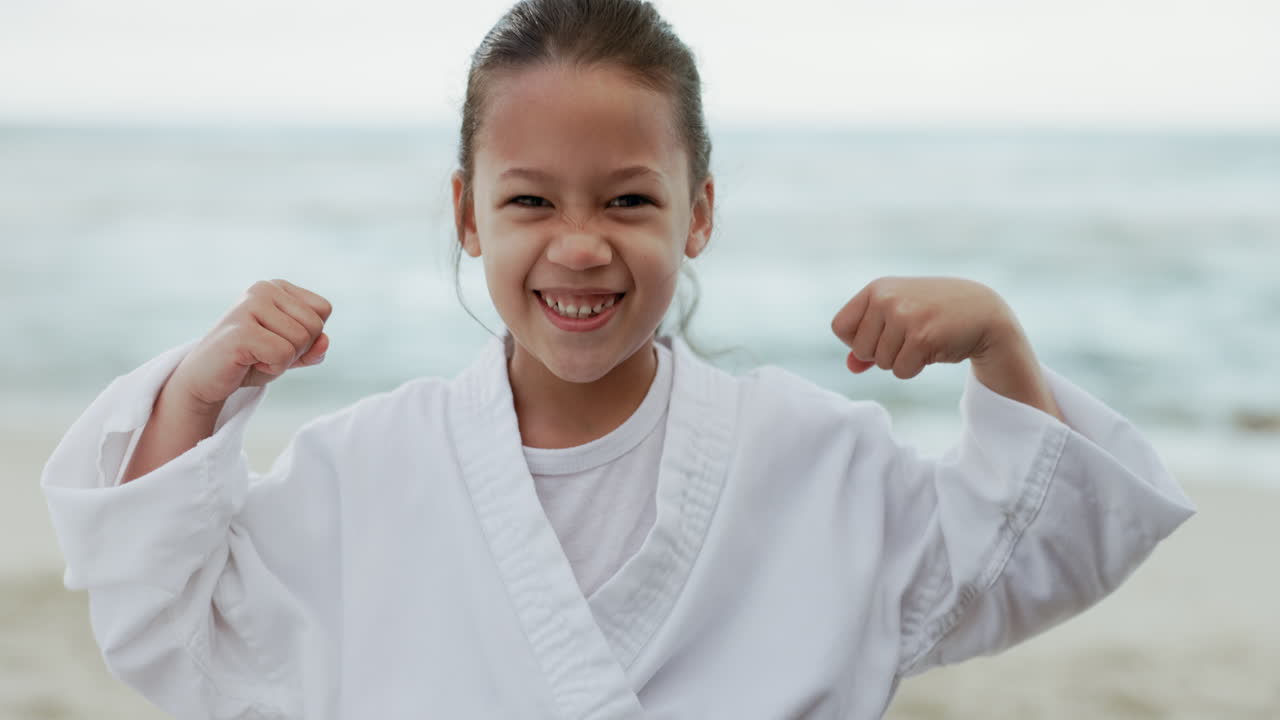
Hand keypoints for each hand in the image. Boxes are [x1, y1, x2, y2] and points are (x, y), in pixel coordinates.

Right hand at [166, 279, 332, 412]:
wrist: (205, 379)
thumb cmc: (250, 361)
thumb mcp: (290, 354)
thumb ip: (313, 348)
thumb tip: (325, 342)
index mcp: (276, 286)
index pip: (323, 310)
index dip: (309, 335)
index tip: (277, 340)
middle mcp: (263, 288)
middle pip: (315, 326)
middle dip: (297, 350)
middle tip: (265, 352)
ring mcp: (250, 306)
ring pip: (301, 341)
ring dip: (283, 360)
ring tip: (255, 356)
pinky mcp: (241, 330)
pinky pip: (283, 354)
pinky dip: (272, 368)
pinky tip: (248, 362)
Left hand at [832, 276, 1063, 419]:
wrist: (983, 311)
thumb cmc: (935, 314)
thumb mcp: (899, 317)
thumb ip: (870, 340)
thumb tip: (851, 367)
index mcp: (877, 288)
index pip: (840, 327)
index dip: (856, 341)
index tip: (880, 336)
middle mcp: (887, 298)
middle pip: (860, 349)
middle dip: (881, 355)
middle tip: (908, 339)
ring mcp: (904, 316)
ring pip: (881, 363)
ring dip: (901, 361)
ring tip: (922, 341)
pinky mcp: (922, 336)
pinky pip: (902, 371)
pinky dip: (915, 369)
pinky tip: (933, 349)